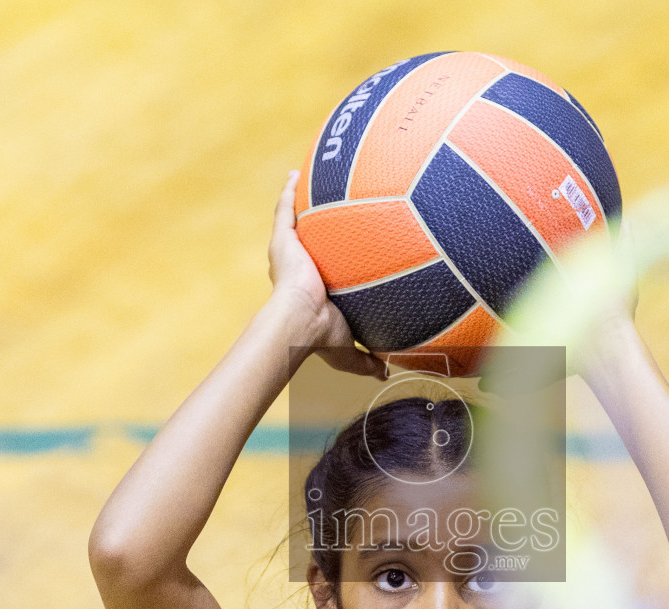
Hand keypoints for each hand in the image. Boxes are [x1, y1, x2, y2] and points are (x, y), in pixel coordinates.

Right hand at [268, 170, 387, 379]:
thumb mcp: (349, 349)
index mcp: (309, 289)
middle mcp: (297, 267)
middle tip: (323, 212)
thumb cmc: (321, 336)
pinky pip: (285, 210)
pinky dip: (289, 191)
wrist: (300, 322)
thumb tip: (385, 373)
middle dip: (311, 227)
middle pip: (304, 241)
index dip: (323, 260)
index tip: (335, 251)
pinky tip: (296, 174)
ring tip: (306, 181)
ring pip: (293, 221)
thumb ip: (366, 359)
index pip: (317, 270)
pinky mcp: (282, 240)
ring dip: (298, 202)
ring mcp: (289, 252)